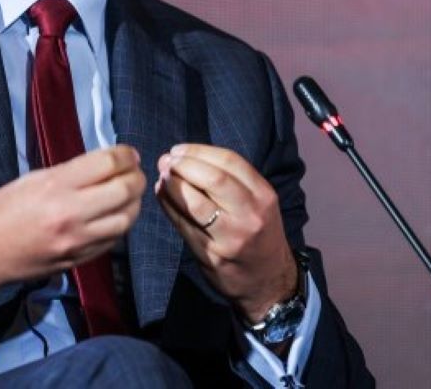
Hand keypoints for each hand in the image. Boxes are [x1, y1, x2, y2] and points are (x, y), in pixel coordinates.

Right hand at [0, 144, 144, 308]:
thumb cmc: (1, 210)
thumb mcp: (33, 179)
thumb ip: (71, 172)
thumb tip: (105, 165)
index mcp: (55, 186)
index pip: (107, 164)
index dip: (125, 155)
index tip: (129, 154)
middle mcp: (69, 214)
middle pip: (124, 191)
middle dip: (136, 177)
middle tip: (134, 172)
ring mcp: (75, 241)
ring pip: (125, 220)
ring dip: (133, 203)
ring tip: (129, 194)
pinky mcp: (77, 260)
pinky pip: (112, 241)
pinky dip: (120, 225)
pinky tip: (115, 215)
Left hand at [155, 143, 296, 322]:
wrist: (269, 280)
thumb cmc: (258, 232)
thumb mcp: (258, 203)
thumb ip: (231, 181)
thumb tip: (185, 157)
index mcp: (263, 195)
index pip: (230, 161)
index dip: (198, 151)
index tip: (178, 150)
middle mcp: (250, 215)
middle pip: (213, 179)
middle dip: (184, 165)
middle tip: (166, 161)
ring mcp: (231, 238)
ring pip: (195, 204)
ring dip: (172, 186)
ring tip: (162, 177)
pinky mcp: (212, 256)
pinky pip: (184, 226)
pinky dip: (168, 207)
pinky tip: (161, 196)